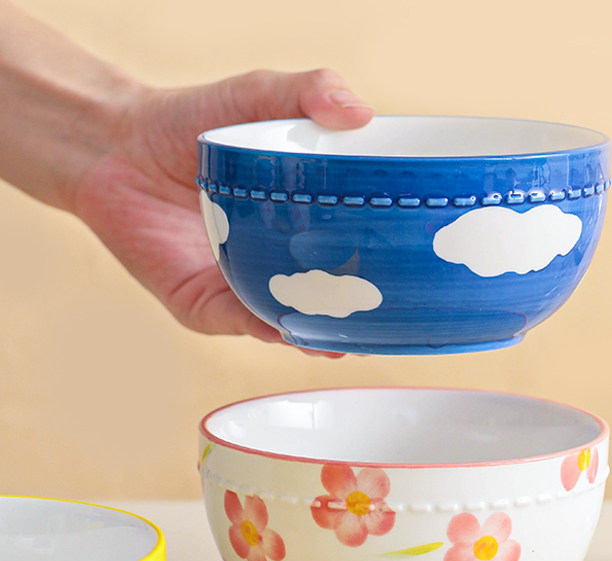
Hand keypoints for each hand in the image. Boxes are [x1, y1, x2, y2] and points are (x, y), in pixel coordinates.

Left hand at [71, 69, 372, 346]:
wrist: (113, 146)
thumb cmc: (189, 124)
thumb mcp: (256, 98)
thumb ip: (306, 92)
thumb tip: (360, 113)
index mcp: (302, 227)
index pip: (355, 254)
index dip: (385, 266)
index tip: (417, 272)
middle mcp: (278, 265)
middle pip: (329, 300)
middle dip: (360, 313)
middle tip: (394, 314)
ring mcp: (243, 289)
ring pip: (291, 323)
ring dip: (322, 332)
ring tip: (353, 336)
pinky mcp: (204, 305)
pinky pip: (244, 322)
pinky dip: (272, 327)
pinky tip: (298, 329)